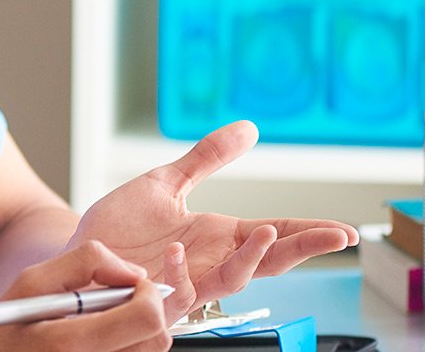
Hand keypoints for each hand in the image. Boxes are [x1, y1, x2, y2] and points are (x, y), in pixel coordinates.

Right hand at [0, 241, 171, 351]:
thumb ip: (86, 262)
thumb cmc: (5, 326)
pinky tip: (103, 339)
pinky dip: (128, 345)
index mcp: (69, 344)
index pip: (146, 318)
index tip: (134, 285)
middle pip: (158, 340)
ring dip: (140, 330)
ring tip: (106, 321)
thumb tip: (134, 272)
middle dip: (150, 311)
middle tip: (125, 300)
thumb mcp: (32, 281)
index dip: (149, 294)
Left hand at [71, 121, 357, 321]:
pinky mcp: (153, 295)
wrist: (78, 251)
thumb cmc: (121, 226)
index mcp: (217, 238)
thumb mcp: (166, 182)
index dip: (310, 234)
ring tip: (268, 233)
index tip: (347, 231)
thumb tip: (248, 129)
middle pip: (267, 261)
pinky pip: (175, 293)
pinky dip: (180, 274)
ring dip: (252, 260)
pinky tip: (179, 252)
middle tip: (335, 237)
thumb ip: (206, 159)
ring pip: (231, 281)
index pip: (274, 235)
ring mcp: (184, 283)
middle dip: (303, 249)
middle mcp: (208, 264)